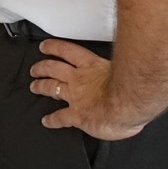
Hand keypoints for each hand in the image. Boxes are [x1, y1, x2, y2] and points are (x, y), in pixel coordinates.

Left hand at [29, 39, 146, 141]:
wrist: (129, 103)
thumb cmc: (132, 87)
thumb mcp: (125, 69)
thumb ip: (117, 69)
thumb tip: (123, 70)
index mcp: (92, 66)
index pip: (67, 51)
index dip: (54, 48)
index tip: (45, 47)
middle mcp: (80, 79)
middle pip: (54, 68)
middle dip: (42, 68)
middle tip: (34, 69)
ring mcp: (76, 96)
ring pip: (52, 87)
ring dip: (41, 86)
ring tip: (34, 86)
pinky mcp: (77, 115)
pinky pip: (60, 117)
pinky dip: (51, 120)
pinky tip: (46, 121)